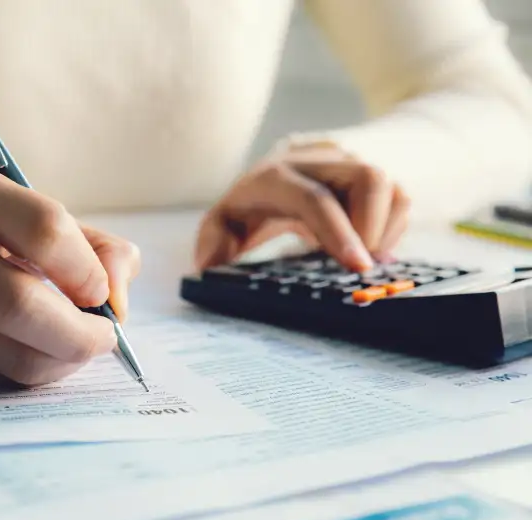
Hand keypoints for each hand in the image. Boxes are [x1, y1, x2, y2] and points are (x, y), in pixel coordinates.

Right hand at [0, 169, 140, 386]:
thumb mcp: (30, 215)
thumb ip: (95, 247)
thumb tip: (120, 302)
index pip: (45, 232)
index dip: (89, 271)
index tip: (102, 292)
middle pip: (20, 305)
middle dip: (80, 334)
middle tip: (104, 337)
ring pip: (12, 355)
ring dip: (63, 361)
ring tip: (77, 345)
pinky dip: (34, 371)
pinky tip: (41, 353)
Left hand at [195, 145, 410, 270]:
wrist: (279, 172)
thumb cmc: (251, 205)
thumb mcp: (224, 222)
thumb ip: (214, 242)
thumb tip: (210, 266)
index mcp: (276, 176)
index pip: (314, 198)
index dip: (338, 232)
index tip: (357, 267)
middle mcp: (318, 162)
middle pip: (368, 178)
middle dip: (372, 227)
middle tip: (360, 267)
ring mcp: (350, 165)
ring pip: (390, 187)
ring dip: (384, 229)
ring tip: (360, 258)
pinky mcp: (371, 175)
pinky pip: (401, 198)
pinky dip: (392, 228)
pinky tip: (367, 248)